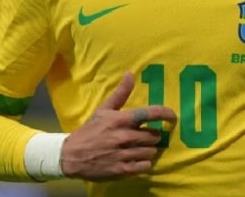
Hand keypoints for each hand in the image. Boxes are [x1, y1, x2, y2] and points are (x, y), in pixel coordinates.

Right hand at [60, 71, 176, 180]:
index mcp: (121, 120)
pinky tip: (135, 160)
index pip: (151, 113)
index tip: (173, 117)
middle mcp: (125, 136)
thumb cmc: (90, 131)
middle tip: (144, 136)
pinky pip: (146, 166)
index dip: (166, 114)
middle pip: (155, 136)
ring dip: (148, 150)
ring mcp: (125, 154)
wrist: (71, 156)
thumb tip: (130, 73)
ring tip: (138, 148)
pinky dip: (144, 163)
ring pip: (151, 151)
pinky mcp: (123, 170)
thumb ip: (120, 93)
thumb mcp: (103, 110)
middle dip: (152, 136)